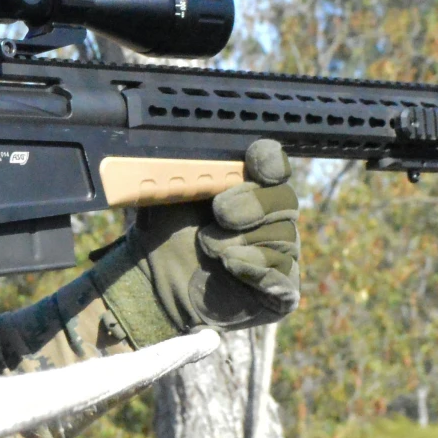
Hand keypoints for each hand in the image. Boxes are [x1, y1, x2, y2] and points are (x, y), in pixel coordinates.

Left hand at [96, 139, 300, 344]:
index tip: (254, 163)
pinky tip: (229, 264)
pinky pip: (284, 274)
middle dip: (253, 204)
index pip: (275, 164)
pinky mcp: (279, 291)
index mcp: (248, 186)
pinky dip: (255, 267)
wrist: (152, 282)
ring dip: (242, 240)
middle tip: (219, 213)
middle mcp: (271, 218)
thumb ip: (181, 169)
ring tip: (208, 247)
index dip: (270, 160)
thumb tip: (181, 145)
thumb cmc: (163, 235)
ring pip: (284, 237)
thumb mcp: (166, 196)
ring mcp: (279, 255)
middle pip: (286, 200)